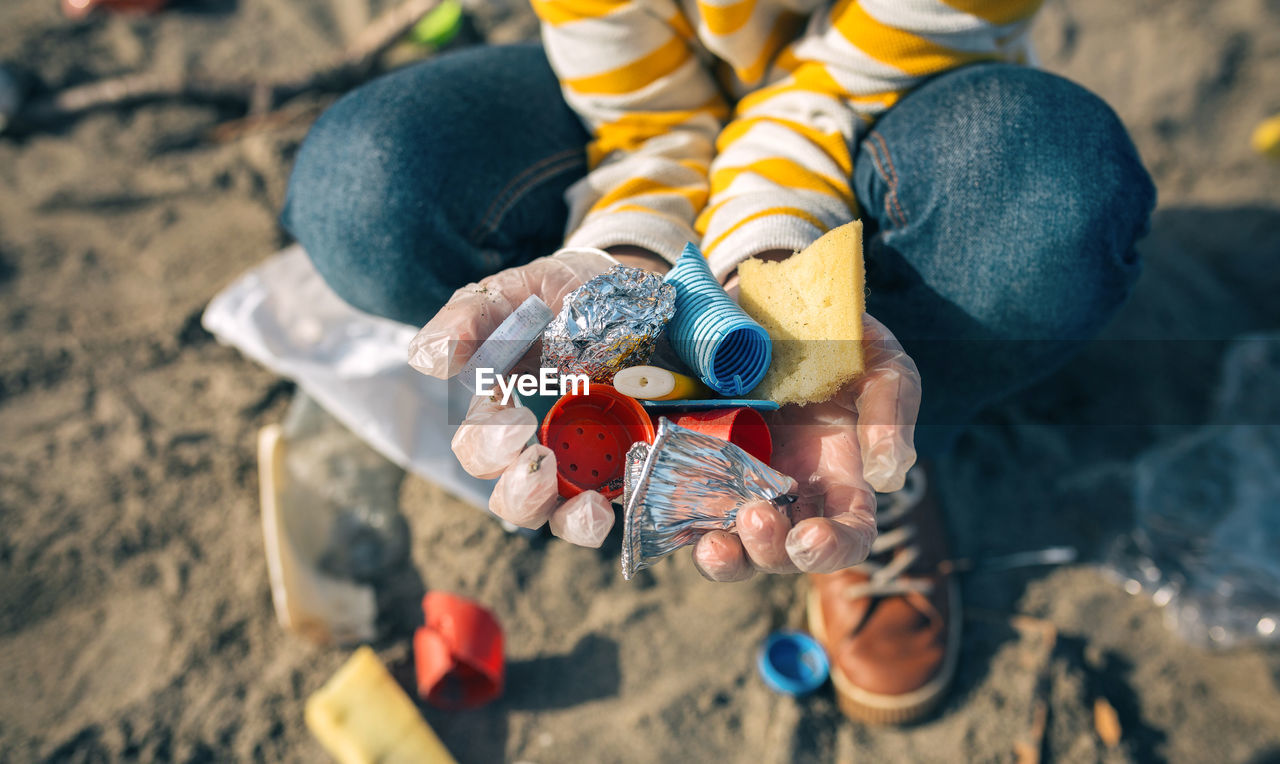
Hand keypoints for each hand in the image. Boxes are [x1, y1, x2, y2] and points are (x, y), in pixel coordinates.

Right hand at [409, 248, 658, 546]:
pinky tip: (602, 505)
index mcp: (500, 409)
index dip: (486, 441)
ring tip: (579, 501)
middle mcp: (535, 447)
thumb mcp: (520, 292)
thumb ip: (470, 317)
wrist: (645, 293)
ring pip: (549, 517)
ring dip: (554, 513)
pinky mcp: (624, 470)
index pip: (477, 447)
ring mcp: (581, 464)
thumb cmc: (567, 294)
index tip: (510, 412)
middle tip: (537, 458)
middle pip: (508, 496)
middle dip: (516, 486)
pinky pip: (602, 515)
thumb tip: (427, 358)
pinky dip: (594, 522)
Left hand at [692, 314, 920, 580]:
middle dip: (768, 549)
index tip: (810, 537)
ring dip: (724, 556)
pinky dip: (678, 520)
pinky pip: (685, 507)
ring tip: (713, 543)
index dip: (832, 549)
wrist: (774, 303)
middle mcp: (789, 493)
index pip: (847, 536)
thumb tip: (887, 478)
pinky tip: (672, 510)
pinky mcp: (697, 464)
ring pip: (732, 544)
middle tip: (755, 515)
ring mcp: (740, 483)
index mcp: (840, 480)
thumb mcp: (880, 366)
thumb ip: (890, 415)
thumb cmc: (839, 341)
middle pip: (782, 553)